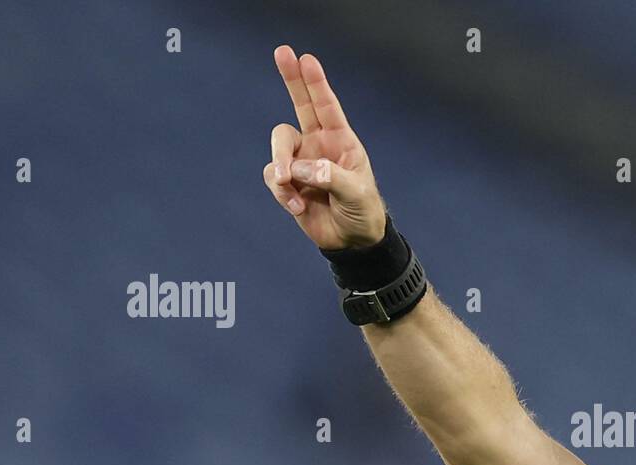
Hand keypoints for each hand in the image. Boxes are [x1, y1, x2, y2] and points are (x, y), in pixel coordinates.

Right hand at [263, 45, 386, 249]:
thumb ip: (331, 177)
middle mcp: (318, 145)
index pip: (327, 107)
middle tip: (282, 52)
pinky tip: (297, 207)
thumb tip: (301, 168)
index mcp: (341, 141)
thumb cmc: (362, 211)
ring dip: (280, 165)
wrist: (351, 241)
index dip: (316, 83)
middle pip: (299, 105)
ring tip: (287, 184)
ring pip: (278, 148)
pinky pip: (273, 177)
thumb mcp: (356, 194)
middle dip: (291, 79)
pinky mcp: (287, 183)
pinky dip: (281, 192)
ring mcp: (301, 162)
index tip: (306, 59)